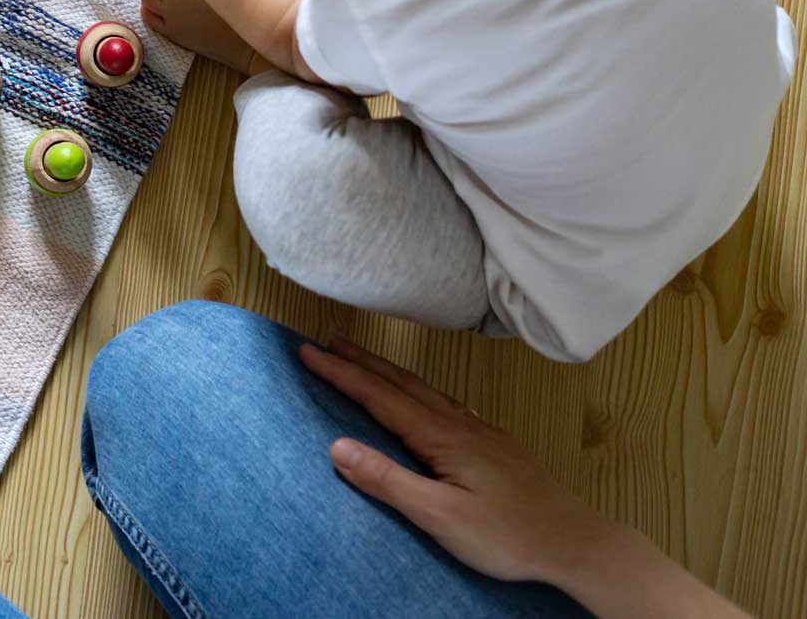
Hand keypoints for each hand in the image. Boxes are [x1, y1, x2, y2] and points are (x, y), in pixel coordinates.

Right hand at [299, 336, 611, 586]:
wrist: (575, 543)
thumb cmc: (507, 536)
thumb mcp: (440, 517)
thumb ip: (388, 481)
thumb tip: (336, 446)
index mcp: (441, 438)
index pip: (379, 398)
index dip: (341, 374)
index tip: (308, 352)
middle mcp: (460, 425)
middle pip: (401, 384)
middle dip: (361, 361)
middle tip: (328, 340)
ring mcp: (482, 432)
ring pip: (426, 391)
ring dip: (389, 373)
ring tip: (365, 360)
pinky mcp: (497, 445)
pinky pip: (448, 404)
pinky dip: (422, 391)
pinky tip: (427, 400)